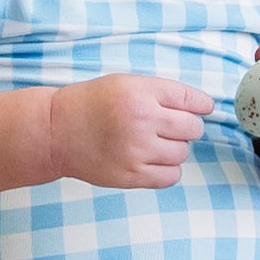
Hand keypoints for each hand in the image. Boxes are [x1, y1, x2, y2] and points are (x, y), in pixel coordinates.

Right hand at [49, 74, 214, 190]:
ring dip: (173, 148)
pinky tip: (150, 160)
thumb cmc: (91, 104)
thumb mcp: (125, 84)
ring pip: (182, 153)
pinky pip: (170, 176)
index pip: (192, 101)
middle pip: (192, 128)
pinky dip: (166, 169)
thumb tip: (202, 109)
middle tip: (168, 126)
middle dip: (186, 126)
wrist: (57, 132)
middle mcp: (141, 121)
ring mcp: (137, 151)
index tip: (201, 109)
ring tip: (152, 142)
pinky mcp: (131, 176)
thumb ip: (161, 93)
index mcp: (140, 94)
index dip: (201, 105)